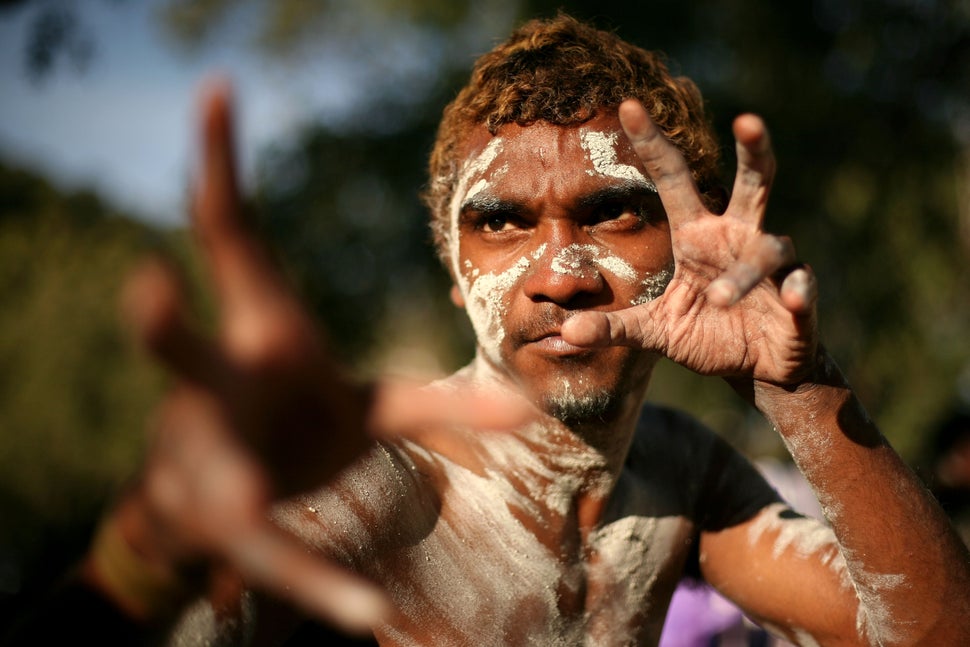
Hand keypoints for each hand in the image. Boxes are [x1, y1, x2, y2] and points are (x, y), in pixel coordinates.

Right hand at [97, 79, 530, 633]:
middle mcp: (222, 382)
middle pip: (187, 338)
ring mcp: (210, 449)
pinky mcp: (228, 519)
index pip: (238, 244)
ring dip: (191, 400)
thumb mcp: (364, 409)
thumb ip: (437, 404)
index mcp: (265, 338)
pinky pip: (273, 555)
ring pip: (197, 421)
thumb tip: (526, 407)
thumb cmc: (289, 428)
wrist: (212, 503)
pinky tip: (363, 618)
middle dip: (169, 310)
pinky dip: (319, 582)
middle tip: (151, 273)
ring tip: (186, 394)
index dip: (222, 165)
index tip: (217, 91)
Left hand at [562, 100, 817, 385]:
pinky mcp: (798, 302)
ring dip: (744, 274)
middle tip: (747, 120)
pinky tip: (795, 295)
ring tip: (718, 298)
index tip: (628, 105)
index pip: (674, 180)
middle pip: (753, 183)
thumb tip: (567, 332)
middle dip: (754, 151)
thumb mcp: (655, 331)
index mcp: (698, 235)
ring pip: (769, 251)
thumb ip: (615, 328)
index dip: (653, 143)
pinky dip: (800, 291)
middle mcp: (739, 239)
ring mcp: (773, 268)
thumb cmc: (706, 335)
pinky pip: (802, 289)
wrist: (756, 370)